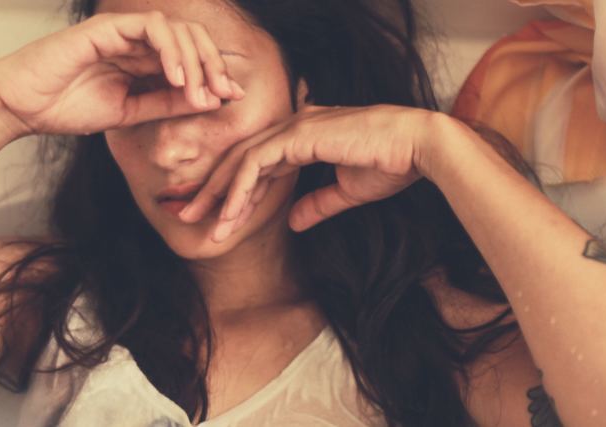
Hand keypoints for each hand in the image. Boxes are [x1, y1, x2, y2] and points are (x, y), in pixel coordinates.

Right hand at [0, 11, 244, 136]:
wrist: (21, 107)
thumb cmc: (64, 108)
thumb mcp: (129, 113)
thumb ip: (167, 104)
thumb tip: (210, 101)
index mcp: (142, 60)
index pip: (190, 57)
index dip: (214, 74)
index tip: (231, 98)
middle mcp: (135, 42)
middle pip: (191, 38)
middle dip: (213, 64)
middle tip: (224, 92)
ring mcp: (122, 31)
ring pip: (176, 29)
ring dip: (196, 60)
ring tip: (198, 90)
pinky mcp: (107, 27)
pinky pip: (151, 28)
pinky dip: (170, 50)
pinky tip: (176, 77)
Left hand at [178, 105, 437, 241]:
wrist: (418, 149)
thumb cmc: (392, 164)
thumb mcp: (348, 192)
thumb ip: (317, 204)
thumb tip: (292, 222)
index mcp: (305, 136)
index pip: (258, 163)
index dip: (235, 191)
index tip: (218, 218)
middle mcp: (294, 126)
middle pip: (239, 159)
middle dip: (212, 189)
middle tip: (187, 214)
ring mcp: (294, 126)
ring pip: (241, 162)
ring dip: (219, 194)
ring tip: (200, 223)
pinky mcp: (298, 135)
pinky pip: (256, 165)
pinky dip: (240, 191)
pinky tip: (229, 215)